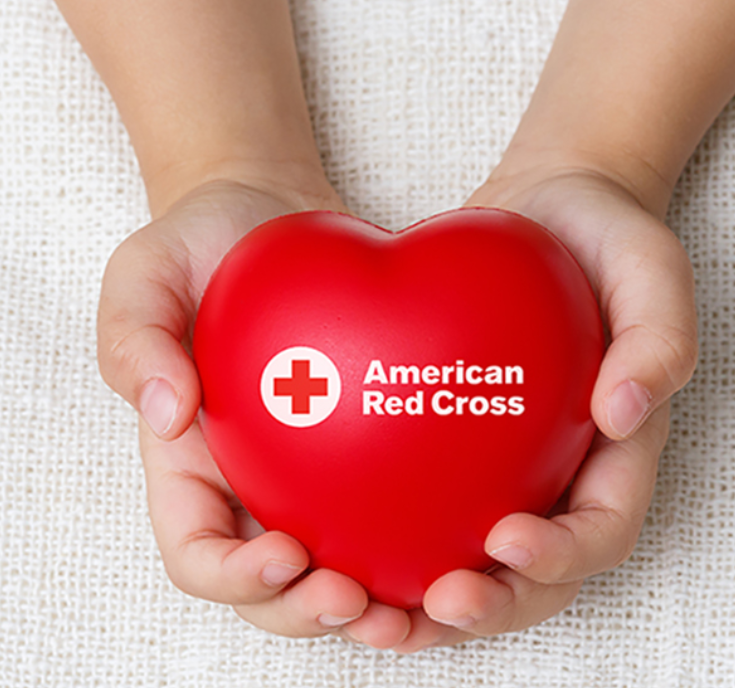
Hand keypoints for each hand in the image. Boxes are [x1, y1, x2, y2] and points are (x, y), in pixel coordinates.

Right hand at [98, 177, 412, 647]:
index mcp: (190, 462)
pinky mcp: (363, 443)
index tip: (285, 556)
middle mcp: (250, 480)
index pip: (199, 552)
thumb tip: (166, 412)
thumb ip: (135, 337)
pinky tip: (458, 536)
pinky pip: (387, 503)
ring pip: (338, 562)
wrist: (273, 219)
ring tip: (417, 599)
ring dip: (372, 600)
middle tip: (359, 597)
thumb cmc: (199, 245)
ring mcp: (309, 468)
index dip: (235, 578)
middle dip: (310, 609)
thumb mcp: (146, 273)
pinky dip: (414, 538)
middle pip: (273, 586)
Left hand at [385, 165, 696, 651]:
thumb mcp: (650, 268)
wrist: (546, 209)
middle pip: (534, 572)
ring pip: (472, 558)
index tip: (507, 540)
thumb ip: (658, 338)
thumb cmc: (606, 237)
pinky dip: (389, 543)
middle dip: (493, 602)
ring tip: (376, 615)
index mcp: (617, 451)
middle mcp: (562, 472)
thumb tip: (624, 414)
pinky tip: (337, 550)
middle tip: (439, 601)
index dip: (562, 556)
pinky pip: (423, 506)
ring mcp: (508, 465)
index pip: (600, 530)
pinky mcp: (454, 446)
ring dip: (430, 604)